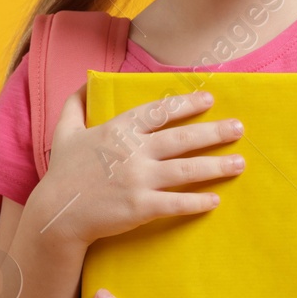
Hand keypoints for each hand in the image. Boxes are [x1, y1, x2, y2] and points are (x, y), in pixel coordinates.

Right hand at [31, 84, 245, 248]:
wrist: (56, 215)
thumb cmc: (63, 173)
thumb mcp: (65, 132)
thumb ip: (75, 105)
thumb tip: (85, 82)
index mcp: (118, 130)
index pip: (159, 112)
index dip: (186, 104)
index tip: (209, 100)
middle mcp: (132, 152)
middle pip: (181, 139)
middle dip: (214, 132)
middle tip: (238, 128)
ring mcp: (138, 180)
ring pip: (186, 170)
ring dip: (216, 166)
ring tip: (240, 164)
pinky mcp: (140, 207)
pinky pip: (176, 203)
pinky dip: (197, 202)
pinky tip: (215, 200)